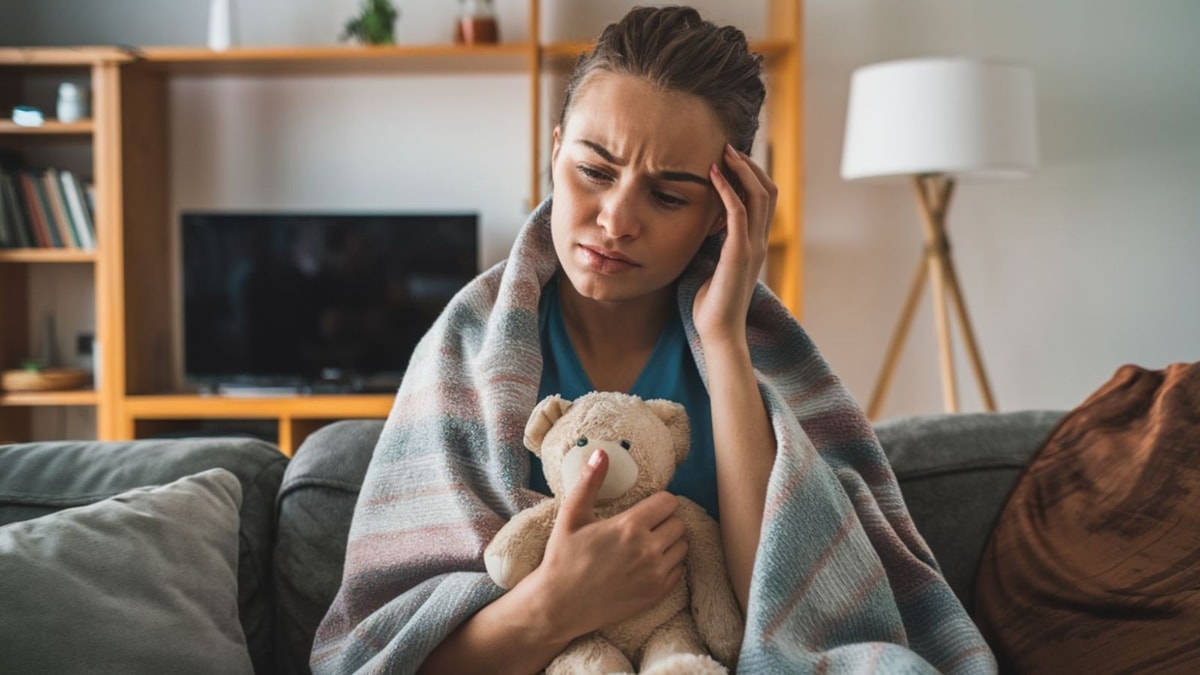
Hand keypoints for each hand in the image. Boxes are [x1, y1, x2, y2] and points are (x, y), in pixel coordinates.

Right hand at [527, 450, 688, 641]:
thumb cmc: (563, 558)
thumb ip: (590, 482)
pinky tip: (648, 564)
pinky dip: (669, 565)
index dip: (658, 502)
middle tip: (646, 525)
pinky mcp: (656, 594)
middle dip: (665, 521)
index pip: (668, 502)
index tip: (646, 507)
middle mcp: (648, 549)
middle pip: (678, 523)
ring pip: (683, 547)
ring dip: (670, 542)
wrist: (559, 605)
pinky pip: (679, 571)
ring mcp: (654, 574)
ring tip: (649, 544)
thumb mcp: (572, 516)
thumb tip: (601, 453)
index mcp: (630, 526)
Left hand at [695, 144, 778, 345]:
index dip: (751, 175)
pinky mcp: (739, 254)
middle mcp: (759, 241)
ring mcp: (752, 247)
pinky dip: (727, 189)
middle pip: (768, 190)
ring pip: (759, 195)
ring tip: (723, 153)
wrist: (719, 332)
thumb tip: (699, 224)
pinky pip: (738, 212)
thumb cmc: (711, 303)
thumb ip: (714, 243)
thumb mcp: (713, 264)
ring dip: (742, 170)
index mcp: (755, 244)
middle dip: (750, 165)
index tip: (729, 159)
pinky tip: (713, 174)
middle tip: (727, 147)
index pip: (764, 199)